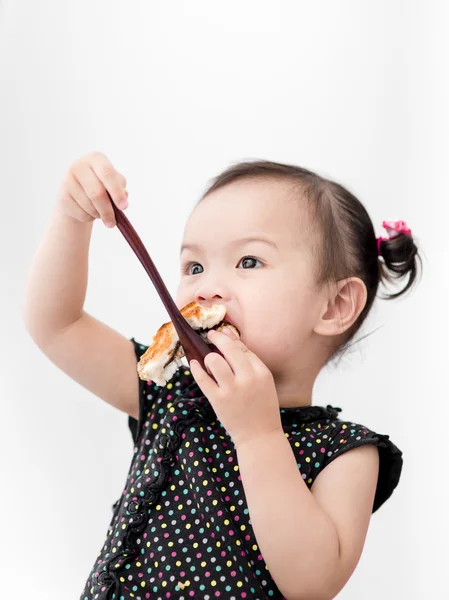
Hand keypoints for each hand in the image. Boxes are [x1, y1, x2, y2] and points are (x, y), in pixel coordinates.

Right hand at [58, 151, 127, 227]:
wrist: (79, 192)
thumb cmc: (102, 185)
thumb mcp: (114, 183)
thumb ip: (121, 188)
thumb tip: (123, 197)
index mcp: (95, 159)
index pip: (107, 174)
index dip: (116, 192)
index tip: (124, 207)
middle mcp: (79, 166)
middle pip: (97, 193)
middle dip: (108, 211)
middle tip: (113, 223)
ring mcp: (67, 180)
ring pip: (89, 206)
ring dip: (99, 214)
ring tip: (102, 213)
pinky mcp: (62, 196)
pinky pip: (80, 213)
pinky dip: (89, 218)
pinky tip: (90, 212)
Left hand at [189, 327, 282, 448]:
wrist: (260, 436)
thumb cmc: (262, 408)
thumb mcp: (264, 384)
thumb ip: (251, 364)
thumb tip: (232, 341)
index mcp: (261, 373)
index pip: (243, 348)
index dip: (231, 338)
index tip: (222, 331)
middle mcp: (247, 378)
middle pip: (229, 349)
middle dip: (217, 338)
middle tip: (211, 335)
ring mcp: (232, 389)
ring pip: (214, 361)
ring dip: (208, 357)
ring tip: (207, 359)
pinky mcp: (218, 400)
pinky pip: (202, 379)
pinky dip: (196, 369)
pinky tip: (194, 364)